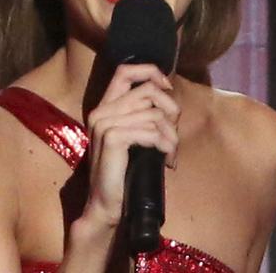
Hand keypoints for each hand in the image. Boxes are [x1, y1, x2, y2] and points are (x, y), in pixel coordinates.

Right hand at [82, 64, 179, 226]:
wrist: (106, 205)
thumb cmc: (125, 173)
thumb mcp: (135, 137)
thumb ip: (144, 115)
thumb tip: (170, 98)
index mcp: (105, 107)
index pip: (125, 71)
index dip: (150, 72)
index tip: (167, 88)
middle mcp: (101, 111)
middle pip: (148, 91)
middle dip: (170, 111)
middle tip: (174, 136)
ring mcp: (104, 123)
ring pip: (154, 114)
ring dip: (171, 137)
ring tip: (170, 154)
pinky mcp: (112, 137)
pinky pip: (150, 131)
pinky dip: (164, 145)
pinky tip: (166, 159)